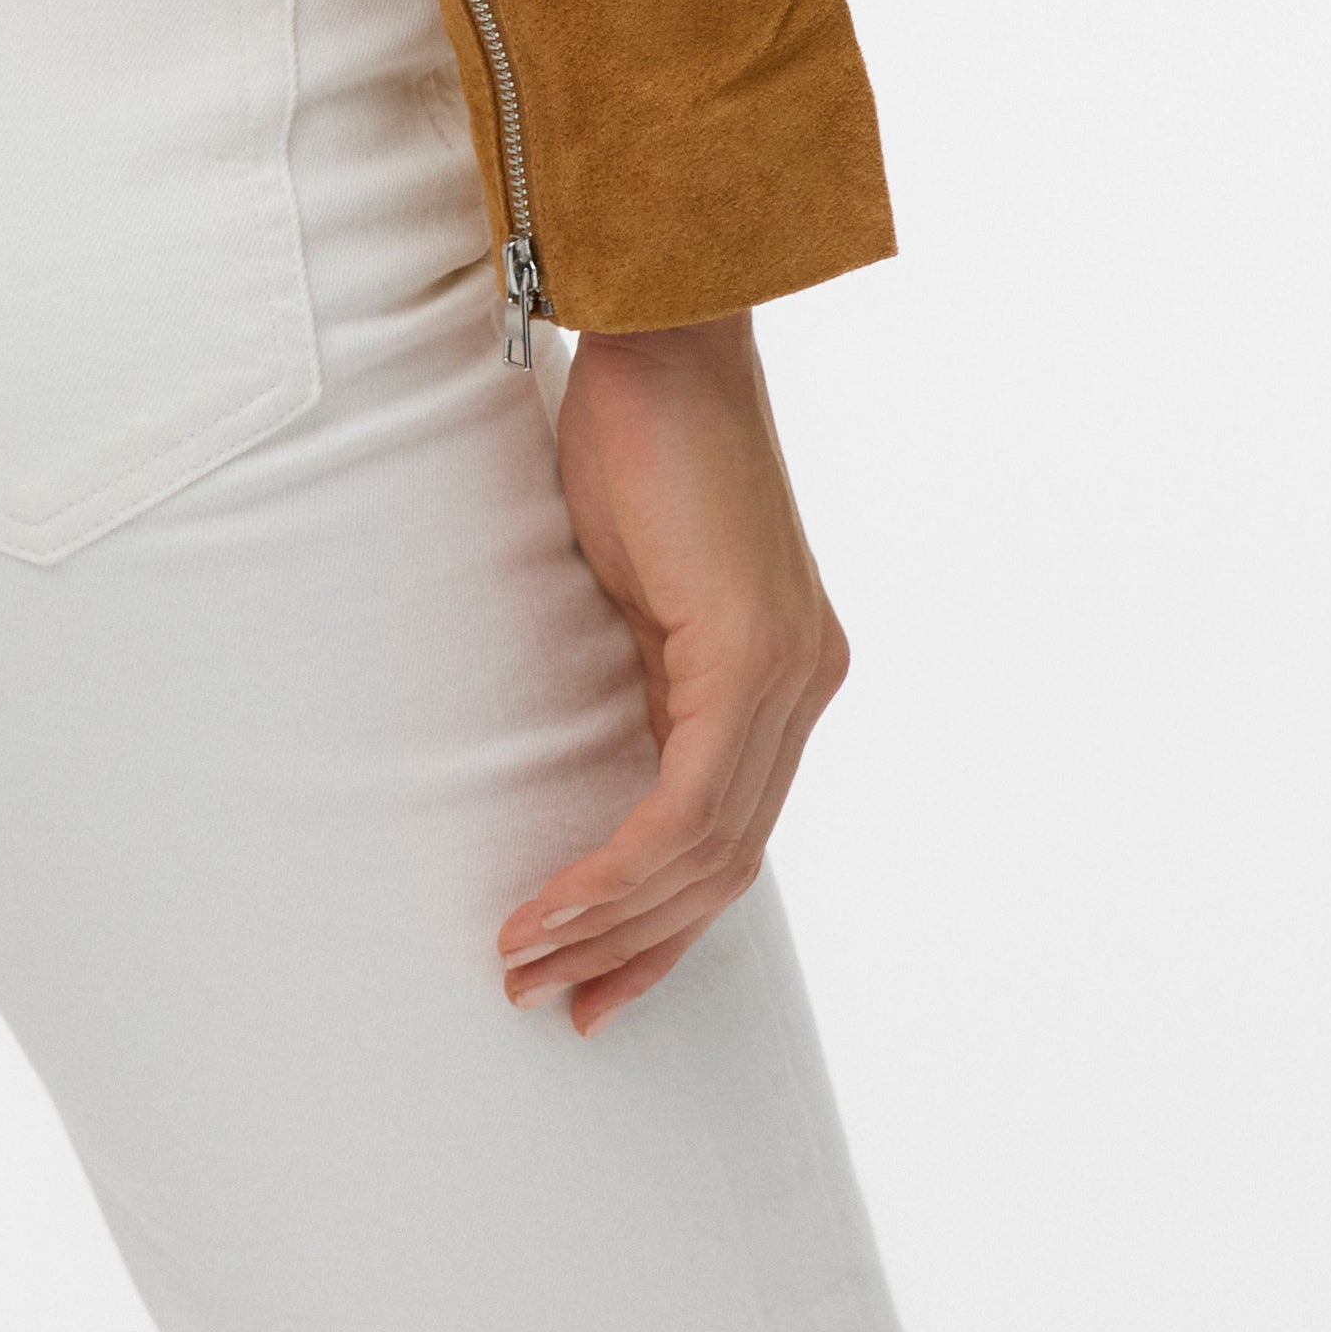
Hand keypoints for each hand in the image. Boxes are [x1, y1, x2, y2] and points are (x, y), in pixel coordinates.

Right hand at [497, 311, 846, 1036]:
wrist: (660, 331)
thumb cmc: (632, 433)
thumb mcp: (631, 582)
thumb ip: (637, 669)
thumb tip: (594, 748)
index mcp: (784, 671)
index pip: (730, 832)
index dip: (661, 919)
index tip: (591, 979)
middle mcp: (806, 685)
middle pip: (727, 866)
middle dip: (635, 947)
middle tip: (552, 1000)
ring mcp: (791, 675)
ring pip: (708, 852)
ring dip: (609, 919)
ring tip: (524, 959)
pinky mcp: (754, 657)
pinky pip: (689, 804)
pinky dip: (618, 867)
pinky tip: (557, 902)